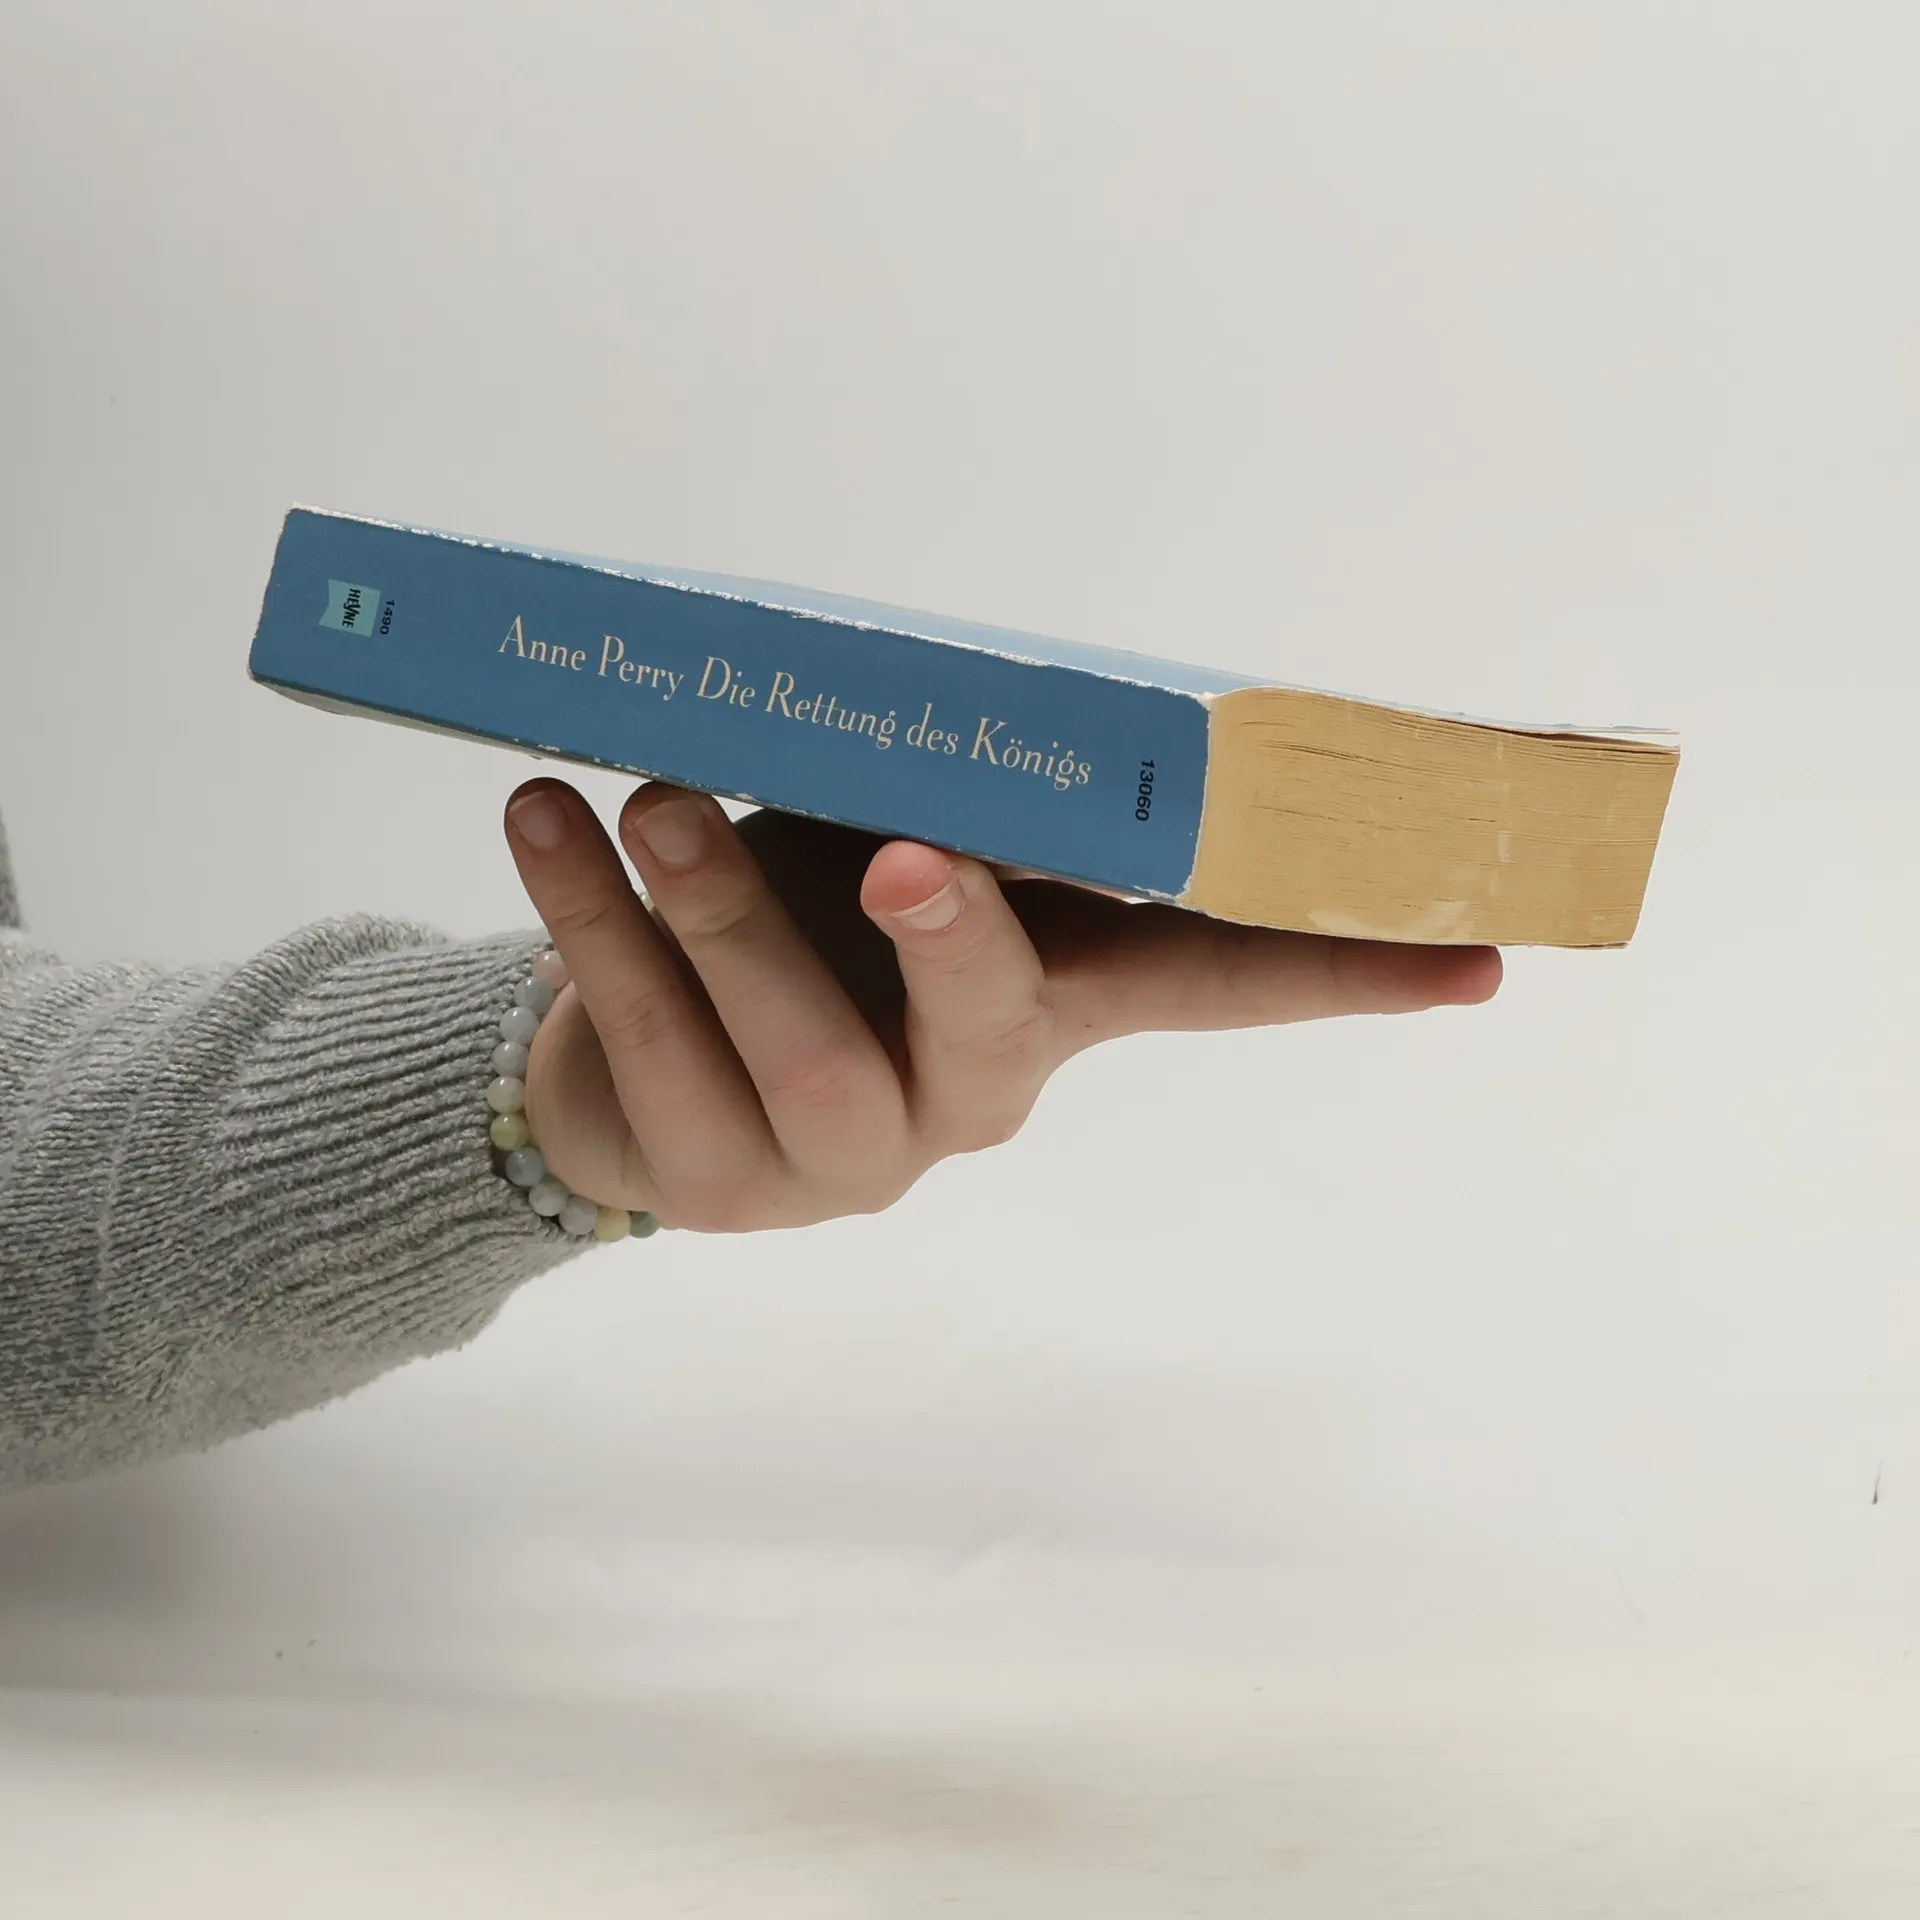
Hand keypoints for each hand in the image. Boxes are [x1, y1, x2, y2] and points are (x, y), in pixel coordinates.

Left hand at [502, 779, 1499, 1230]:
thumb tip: (987, 680)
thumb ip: (941, 785)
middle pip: (1000, 1028)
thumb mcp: (879, 835)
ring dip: (721, 910)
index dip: (1340, 973)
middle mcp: (966, 1096)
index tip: (1479, 958)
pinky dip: (590, 922)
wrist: (629, 1061)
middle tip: (907, 850)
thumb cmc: (792, 916)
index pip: (1216, 987)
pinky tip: (546, 821)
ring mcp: (842, 1157)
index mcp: (1046, 1005)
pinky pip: (648, 1045)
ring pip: (798, 1049)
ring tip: (651, 799)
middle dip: (959, 936)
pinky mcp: (710, 1183)